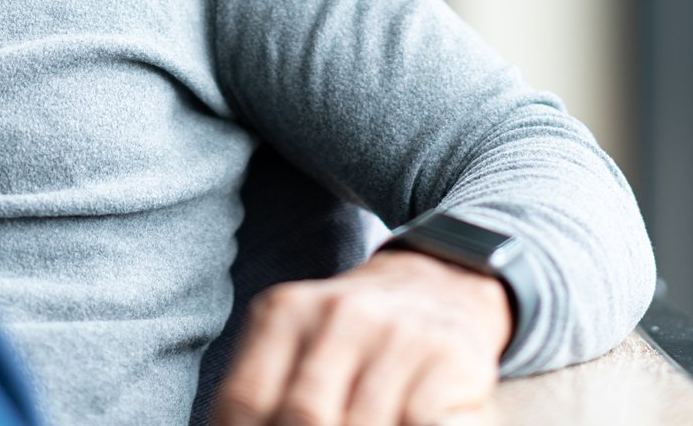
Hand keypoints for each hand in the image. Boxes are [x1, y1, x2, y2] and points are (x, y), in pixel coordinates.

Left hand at [212, 247, 512, 425]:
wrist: (443, 280)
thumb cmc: (356, 331)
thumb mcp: (298, 338)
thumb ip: (263, 391)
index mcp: (286, 312)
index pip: (244, 400)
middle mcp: (341, 316)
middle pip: (303, 417)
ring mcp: (397, 337)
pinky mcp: (448, 358)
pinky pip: (416, 423)